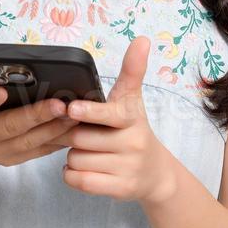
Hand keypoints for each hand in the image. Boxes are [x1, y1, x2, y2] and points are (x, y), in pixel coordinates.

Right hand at [0, 49, 81, 165]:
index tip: (1, 92)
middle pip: (11, 126)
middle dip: (38, 116)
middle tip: (61, 105)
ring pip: (29, 142)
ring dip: (55, 129)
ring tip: (75, 114)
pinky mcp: (12, 159)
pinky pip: (38, 152)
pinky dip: (57, 141)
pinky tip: (73, 129)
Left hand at [57, 35, 176, 203]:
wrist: (156, 173)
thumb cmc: (134, 131)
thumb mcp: (133, 101)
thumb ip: (132, 71)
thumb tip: (142, 39)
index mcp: (131, 118)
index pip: (109, 113)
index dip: (89, 111)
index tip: (73, 108)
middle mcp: (132, 142)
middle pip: (80, 137)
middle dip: (73, 136)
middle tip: (84, 135)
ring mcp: (127, 168)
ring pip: (76, 159)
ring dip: (73, 156)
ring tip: (88, 152)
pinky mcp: (120, 189)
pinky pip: (80, 180)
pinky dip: (72, 175)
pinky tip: (81, 168)